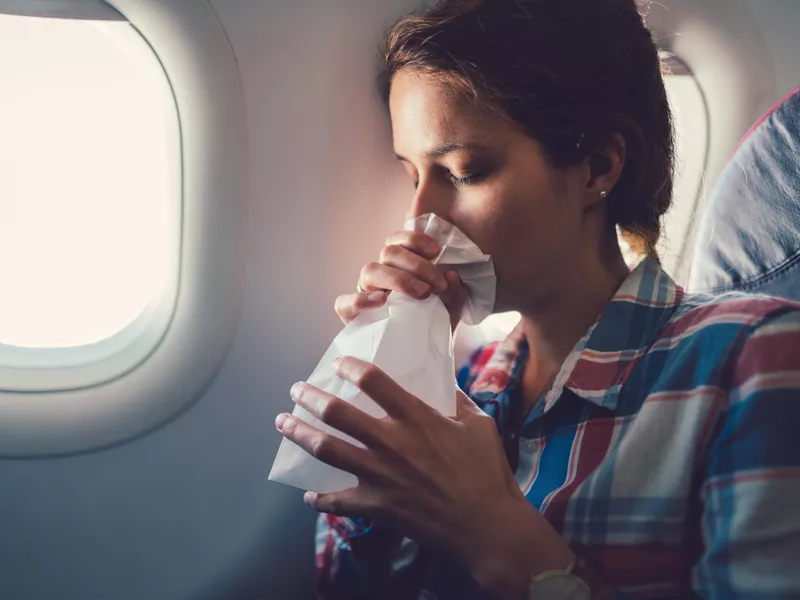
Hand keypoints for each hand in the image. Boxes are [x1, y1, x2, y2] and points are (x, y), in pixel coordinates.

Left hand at [275, 357, 574, 598]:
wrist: (486, 526)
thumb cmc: (486, 473)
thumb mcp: (479, 425)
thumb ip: (458, 401)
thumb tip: (445, 384)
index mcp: (417, 418)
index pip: (374, 382)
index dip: (351, 368)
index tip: (338, 364)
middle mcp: (391, 442)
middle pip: (338, 413)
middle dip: (311, 398)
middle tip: (296, 390)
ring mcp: (380, 475)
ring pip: (327, 450)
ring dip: (300, 434)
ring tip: (283, 422)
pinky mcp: (378, 506)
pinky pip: (339, 502)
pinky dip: (321, 500)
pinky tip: (310, 495)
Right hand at [334, 231, 465, 330]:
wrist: (422, 356)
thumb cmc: (434, 324)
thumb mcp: (450, 308)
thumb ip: (454, 291)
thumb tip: (451, 275)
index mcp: (401, 265)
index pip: (400, 240)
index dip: (415, 239)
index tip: (436, 250)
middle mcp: (381, 274)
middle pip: (388, 252)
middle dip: (416, 264)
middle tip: (437, 284)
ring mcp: (365, 293)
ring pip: (370, 270)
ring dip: (398, 278)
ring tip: (421, 294)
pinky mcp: (351, 315)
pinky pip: (344, 302)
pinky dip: (360, 300)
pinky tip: (381, 302)